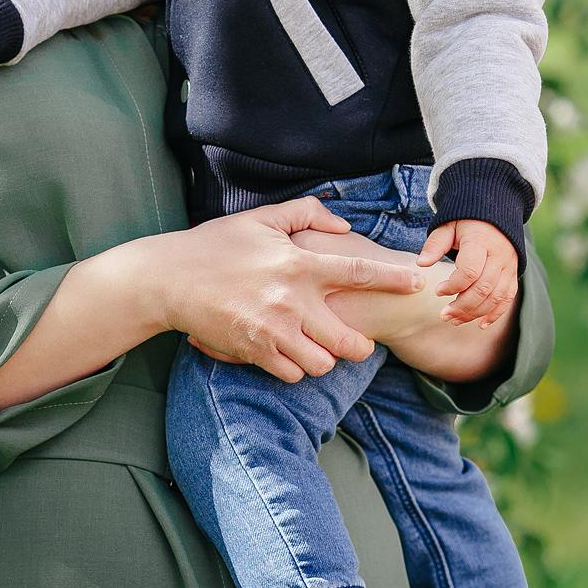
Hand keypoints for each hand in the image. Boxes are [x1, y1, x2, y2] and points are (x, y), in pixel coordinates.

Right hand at [156, 197, 422, 382]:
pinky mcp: (254, 351)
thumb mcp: (259, 219)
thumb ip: (305, 214)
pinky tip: (285, 353)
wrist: (168, 279)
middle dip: (360, 346)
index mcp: (298, 263)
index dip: (392, 281)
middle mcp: (291, 299)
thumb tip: (342, 224)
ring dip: (323, 358)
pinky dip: (293, 368)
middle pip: (349, 340)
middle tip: (358, 342)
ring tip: (314, 347)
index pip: (357, 272)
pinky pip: (291, 373)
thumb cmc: (214, 245)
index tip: (419, 287)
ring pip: (322, 363)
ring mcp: (273, 330)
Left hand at [419, 219, 517, 325]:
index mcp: (480, 241)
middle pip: (483, 288)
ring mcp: (509, 265)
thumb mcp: (447, 226)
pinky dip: (496, 313)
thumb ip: (435, 244)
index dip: (453, 285)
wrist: (495, 212)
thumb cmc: (465, 221)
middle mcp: (499, 255)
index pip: (469, 271)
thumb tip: (421, 263)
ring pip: (496, 296)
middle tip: (444, 315)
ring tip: (455, 320)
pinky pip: (508, 297)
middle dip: (462, 306)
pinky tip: (480, 324)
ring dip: (475, 313)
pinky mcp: (513, 273)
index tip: (438, 291)